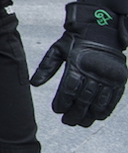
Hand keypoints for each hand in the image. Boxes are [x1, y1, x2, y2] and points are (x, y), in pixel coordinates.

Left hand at [31, 2, 127, 126]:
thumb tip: (34, 84)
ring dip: (90, 115)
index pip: (69, 89)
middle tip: (67, 122)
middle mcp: (94, 71)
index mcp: (77, 64)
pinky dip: (106, 109)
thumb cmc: (75, 40)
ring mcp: (108, 76)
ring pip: (99, 101)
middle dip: (75, 113)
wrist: (101, 30)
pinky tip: (98, 117)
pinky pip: (113, 98)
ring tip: (81, 123)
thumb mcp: (57, 49)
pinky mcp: (119, 79)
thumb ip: (46, 67)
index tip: (57, 111)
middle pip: (83, 99)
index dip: (63, 102)